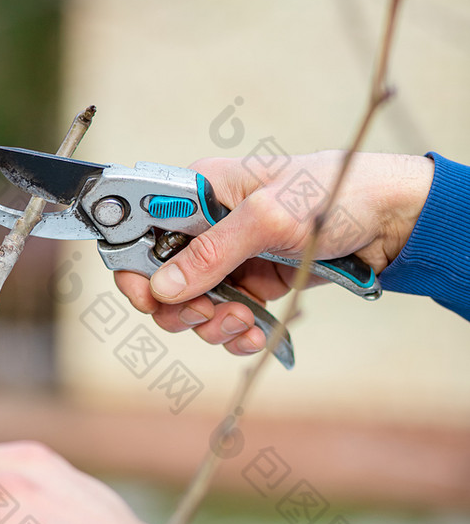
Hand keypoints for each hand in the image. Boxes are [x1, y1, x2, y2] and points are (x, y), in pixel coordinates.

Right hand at [115, 150, 432, 356]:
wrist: (390, 219)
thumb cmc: (334, 191)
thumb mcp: (269, 216)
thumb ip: (213, 252)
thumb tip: (164, 287)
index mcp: (198, 191)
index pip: (139, 230)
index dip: (134, 266)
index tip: (150, 297)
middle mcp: (205, 225)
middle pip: (159, 279)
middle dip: (180, 306)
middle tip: (208, 312)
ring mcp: (228, 257)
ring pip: (191, 307)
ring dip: (212, 324)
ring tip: (245, 321)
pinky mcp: (250, 283)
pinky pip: (224, 319)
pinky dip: (236, 332)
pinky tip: (255, 332)